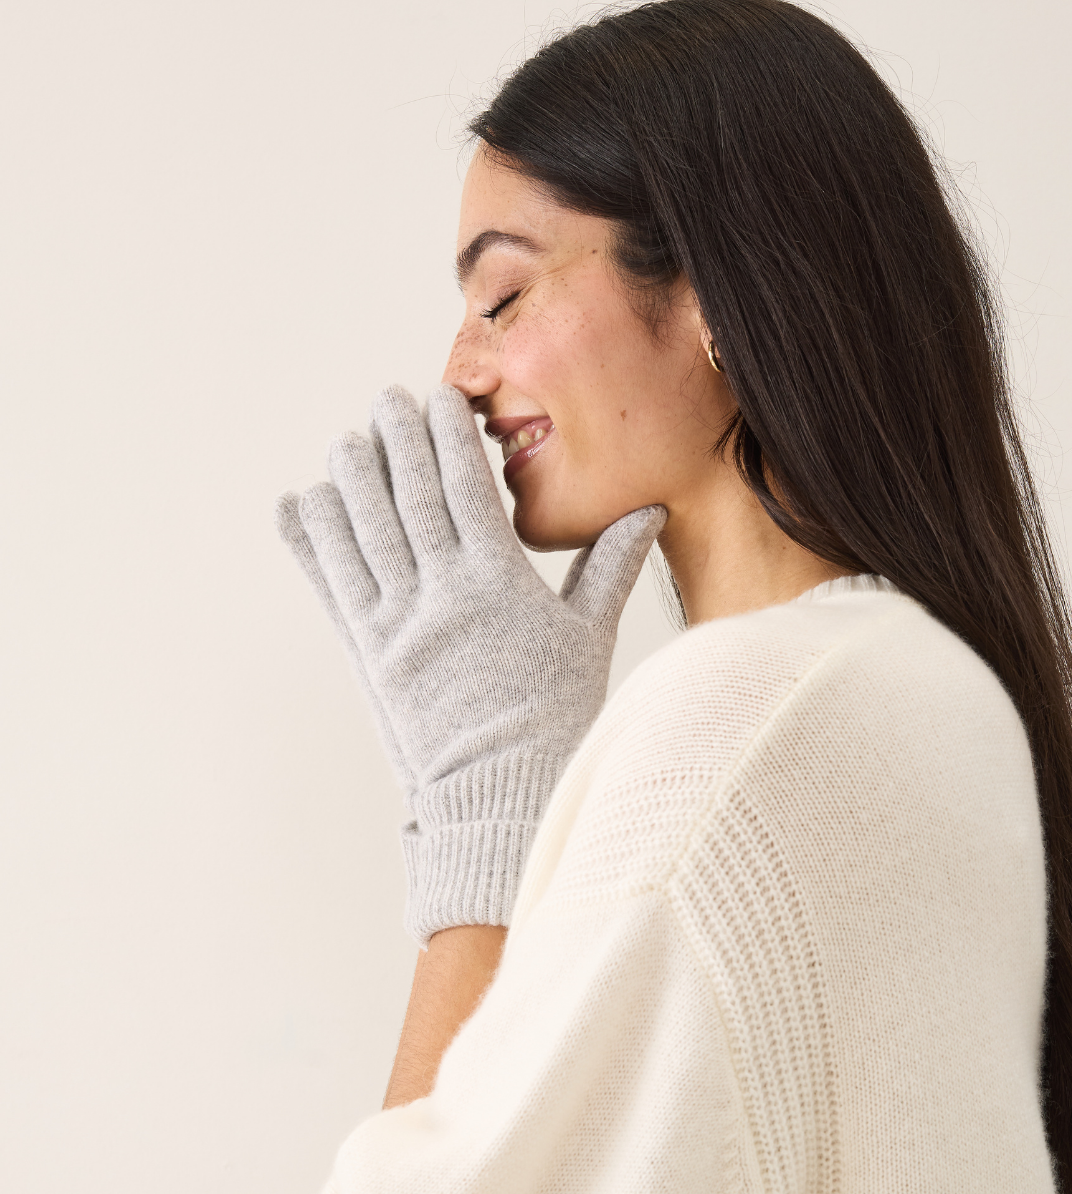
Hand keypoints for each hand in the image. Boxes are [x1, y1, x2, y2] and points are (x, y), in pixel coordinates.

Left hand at [276, 383, 665, 941]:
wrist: (503, 797)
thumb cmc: (556, 718)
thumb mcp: (589, 639)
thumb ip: (610, 568)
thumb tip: (651, 510)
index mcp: (500, 584)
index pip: (466, 487)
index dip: (448, 435)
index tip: (440, 396)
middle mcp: (442, 596)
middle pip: (408, 495)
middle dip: (395, 438)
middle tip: (386, 398)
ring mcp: (398, 625)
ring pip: (362, 531)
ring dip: (348, 478)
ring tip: (345, 443)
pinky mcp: (368, 655)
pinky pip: (332, 584)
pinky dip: (312, 542)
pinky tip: (299, 505)